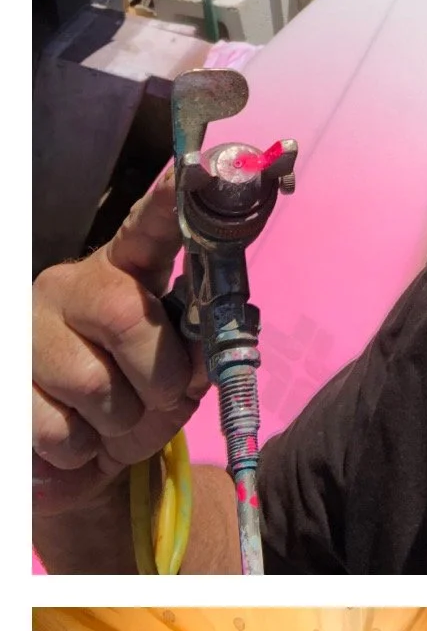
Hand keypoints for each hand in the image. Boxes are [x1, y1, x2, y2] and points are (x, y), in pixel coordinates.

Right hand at [33, 165, 208, 518]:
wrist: (87, 458)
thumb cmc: (140, 404)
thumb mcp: (182, 381)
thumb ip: (198, 357)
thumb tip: (203, 354)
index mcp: (121, 279)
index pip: (146, 232)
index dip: (166, 206)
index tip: (190, 172)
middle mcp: (69, 290)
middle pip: (126, 314)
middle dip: (158, 373)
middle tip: (158, 396)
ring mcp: (28, 332)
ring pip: (93, 383)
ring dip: (121, 421)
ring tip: (111, 419)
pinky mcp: (5, 381)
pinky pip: (61, 428)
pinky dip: (83, 450)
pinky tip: (76, 437)